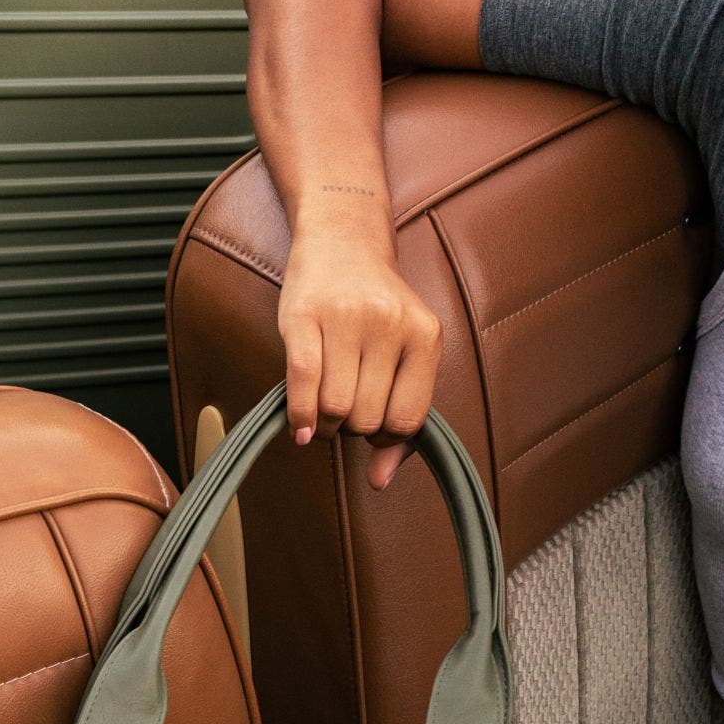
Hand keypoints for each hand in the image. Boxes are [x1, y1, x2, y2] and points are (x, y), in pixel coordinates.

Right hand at [277, 200, 442, 491]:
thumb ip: (400, 417)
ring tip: (322, 409)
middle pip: (367, 418)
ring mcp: (348, 319)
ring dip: (323, 424)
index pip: (407, 419)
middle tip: (342, 409)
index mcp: (425, 335)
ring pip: (334, 408)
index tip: (369, 424)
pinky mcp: (305, 317)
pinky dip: (299, 417)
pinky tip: (298, 427)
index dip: (384, 435)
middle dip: (350, 427)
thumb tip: (382, 481)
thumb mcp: (403, 354)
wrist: (341, 242)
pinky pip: (303, 386)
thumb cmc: (373, 309)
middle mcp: (391, 324)